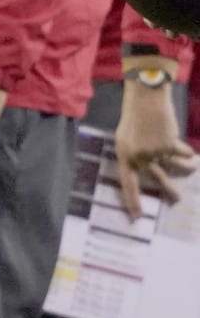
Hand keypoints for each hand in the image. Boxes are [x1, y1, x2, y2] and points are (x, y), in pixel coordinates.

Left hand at [114, 79, 197, 218]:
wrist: (145, 101)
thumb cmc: (134, 119)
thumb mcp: (126, 139)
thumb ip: (135, 156)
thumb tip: (148, 169)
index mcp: (125, 156)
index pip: (128, 183)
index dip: (132, 200)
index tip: (137, 216)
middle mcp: (140, 157)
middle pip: (157, 179)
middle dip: (169, 190)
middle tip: (178, 200)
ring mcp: (155, 152)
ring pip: (176, 167)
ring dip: (185, 168)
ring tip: (192, 168)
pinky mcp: (169, 145)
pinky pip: (183, 154)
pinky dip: (186, 151)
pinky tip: (187, 149)